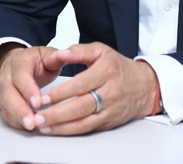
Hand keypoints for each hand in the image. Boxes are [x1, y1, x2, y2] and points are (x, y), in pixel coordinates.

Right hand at [0, 45, 62, 130]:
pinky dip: (15, 122)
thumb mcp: (47, 55)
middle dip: (19, 109)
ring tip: (31, 127)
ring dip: (16, 118)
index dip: (28, 90)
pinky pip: (5, 114)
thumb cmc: (35, 61)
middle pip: (8, 94)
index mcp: (19, 62)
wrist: (18, 63)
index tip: (38, 103)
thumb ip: (55, 56)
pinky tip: (26, 127)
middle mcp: (7, 76)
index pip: (21, 76)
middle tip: (32, 122)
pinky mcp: (2, 102)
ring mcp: (1, 90)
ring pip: (4, 105)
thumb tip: (64, 55)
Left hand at [32, 42, 158, 134]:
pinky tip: (57, 130)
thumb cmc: (119, 67)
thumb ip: (79, 51)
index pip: (80, 84)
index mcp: (106, 72)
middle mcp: (110, 92)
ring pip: (84, 122)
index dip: (60, 93)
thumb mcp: (101, 51)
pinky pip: (88, 128)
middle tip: (38, 116)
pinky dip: (71, 131)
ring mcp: (110, 109)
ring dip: (61, 126)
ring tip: (43, 125)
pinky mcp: (109, 121)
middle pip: (81, 106)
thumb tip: (61, 53)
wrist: (144, 86)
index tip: (43, 98)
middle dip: (57, 114)